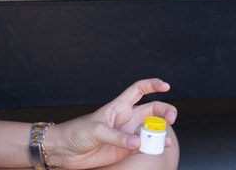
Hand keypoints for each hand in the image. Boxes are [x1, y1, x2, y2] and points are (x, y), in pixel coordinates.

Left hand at [46, 78, 176, 168]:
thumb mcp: (96, 130)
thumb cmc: (76, 132)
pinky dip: (154, 148)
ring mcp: (127, 135)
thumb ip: (117, 137)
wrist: (64, 151)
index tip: (166, 86)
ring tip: (165, 139)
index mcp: (118, 107)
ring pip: (151, 130)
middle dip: (164, 112)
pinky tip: (159, 148)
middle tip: (171, 118)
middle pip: (152, 110)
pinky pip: (144, 148)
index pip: (139, 90)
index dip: (152, 85)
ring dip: (161, 133)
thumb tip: (137, 142)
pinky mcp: (125, 150)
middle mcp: (126, 119)